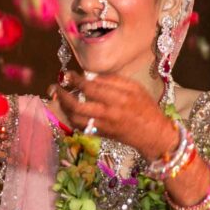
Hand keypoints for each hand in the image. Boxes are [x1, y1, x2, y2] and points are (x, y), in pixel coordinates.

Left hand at [56, 72, 177, 159]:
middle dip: (62, 95)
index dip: (75, 80)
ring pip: (75, 118)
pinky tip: (69, 109)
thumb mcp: (134, 87)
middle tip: (55, 86)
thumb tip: (90, 75)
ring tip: (59, 97)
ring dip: (63, 107)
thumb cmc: (146, 107)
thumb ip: (112, 80)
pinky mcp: (101, 135)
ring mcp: (103, 126)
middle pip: (77, 106)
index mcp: (118, 98)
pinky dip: (71, 117)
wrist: (154, 134)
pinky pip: (81, 126)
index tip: (67, 74)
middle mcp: (108, 113)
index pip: (90, 88)